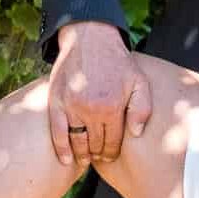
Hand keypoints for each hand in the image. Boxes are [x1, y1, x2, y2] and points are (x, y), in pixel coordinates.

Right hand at [48, 21, 153, 164]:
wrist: (90, 38)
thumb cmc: (117, 62)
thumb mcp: (139, 82)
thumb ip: (142, 108)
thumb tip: (135, 133)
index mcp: (113, 107)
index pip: (114, 141)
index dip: (113, 152)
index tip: (111, 156)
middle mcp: (92, 109)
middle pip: (95, 144)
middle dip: (99, 154)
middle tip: (100, 157)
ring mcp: (71, 106)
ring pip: (77, 141)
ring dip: (82, 155)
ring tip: (86, 160)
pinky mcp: (56, 101)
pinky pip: (57, 132)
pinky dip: (61, 149)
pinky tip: (66, 160)